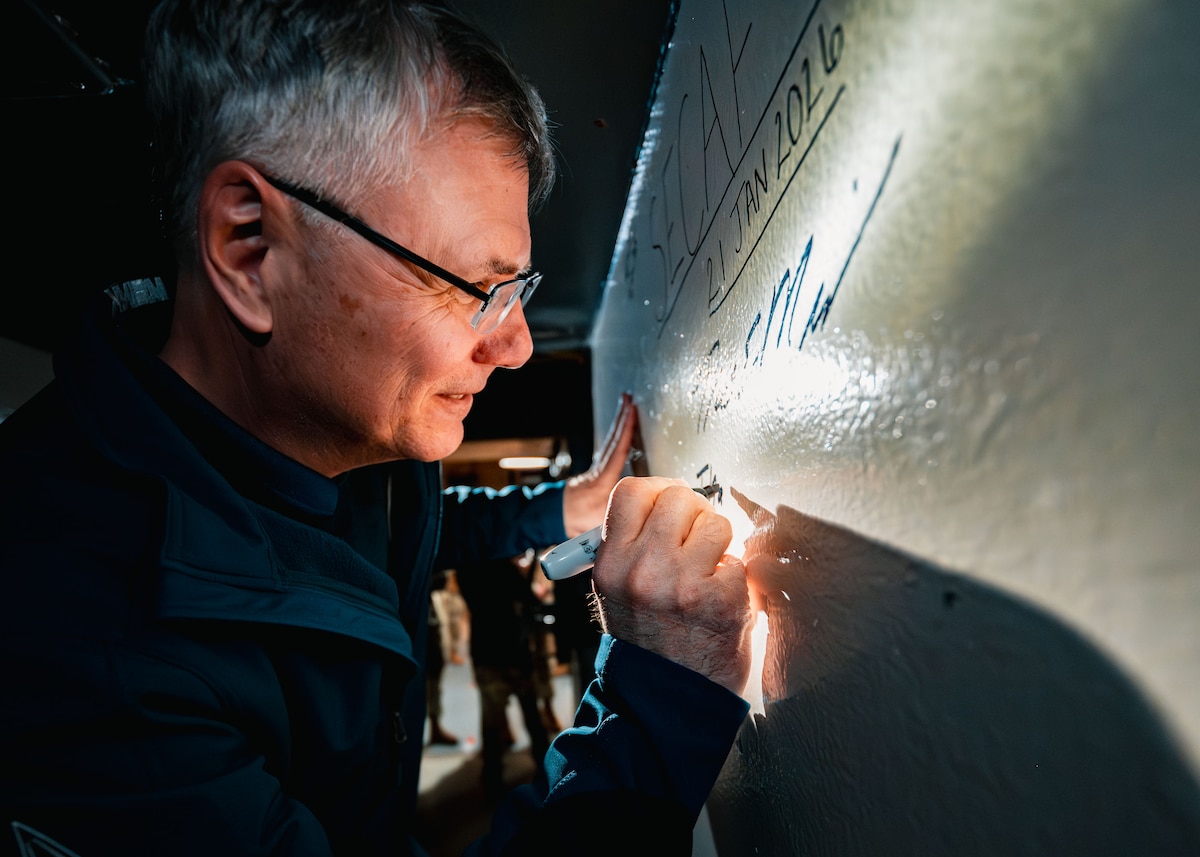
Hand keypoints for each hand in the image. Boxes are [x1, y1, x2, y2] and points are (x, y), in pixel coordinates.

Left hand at [561, 392, 636, 537]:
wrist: (557, 518)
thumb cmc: (577, 522)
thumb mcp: (601, 523)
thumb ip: (620, 514)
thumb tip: (639, 511)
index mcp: (601, 481)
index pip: (617, 451)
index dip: (626, 431)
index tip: (632, 413)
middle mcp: (598, 471)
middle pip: (613, 440)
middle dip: (622, 419)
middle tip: (628, 400)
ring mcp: (596, 469)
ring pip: (610, 443)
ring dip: (619, 425)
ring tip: (626, 408)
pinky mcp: (596, 472)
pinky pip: (609, 449)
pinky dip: (616, 437)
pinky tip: (621, 431)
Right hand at [591, 477, 751, 695]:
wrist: (666, 702)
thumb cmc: (647, 643)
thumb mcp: (617, 590)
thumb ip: (634, 544)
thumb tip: (668, 499)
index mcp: (611, 563)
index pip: (632, 491)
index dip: (658, 489)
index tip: (671, 505)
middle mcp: (642, 569)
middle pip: (678, 497)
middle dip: (694, 514)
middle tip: (696, 539)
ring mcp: (682, 584)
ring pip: (715, 523)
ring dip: (719, 544)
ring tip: (709, 572)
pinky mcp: (721, 601)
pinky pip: (739, 562)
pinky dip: (736, 579)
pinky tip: (721, 600)